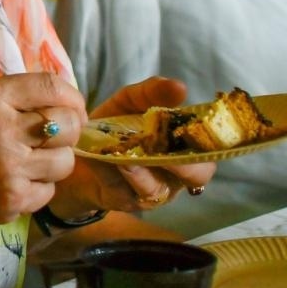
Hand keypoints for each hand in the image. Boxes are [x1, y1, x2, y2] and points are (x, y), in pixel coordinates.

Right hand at [0, 73, 86, 239]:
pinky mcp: (13, 200)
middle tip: (53, 137)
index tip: (73, 107)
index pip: (52, 87)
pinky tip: (12, 183)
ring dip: (53, 161)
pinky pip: (48, 191)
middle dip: (69, 130)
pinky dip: (37, 187)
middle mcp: (3, 130)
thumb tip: (61, 102)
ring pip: (65, 161)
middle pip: (69, 125)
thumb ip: (12, 101)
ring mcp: (10, 169)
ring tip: (28, 162)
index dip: (71, 97)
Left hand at [49, 77, 215, 215]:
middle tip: (168, 147)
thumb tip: (181, 87)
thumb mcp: (129, 102)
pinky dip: (119, 175)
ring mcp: (152, 191)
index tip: (195, 125)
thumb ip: (152, 92)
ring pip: (160, 187)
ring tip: (127, 156)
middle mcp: (176, 173)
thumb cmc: (113, 126)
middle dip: (187, 163)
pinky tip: (109, 161)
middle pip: (198, 175)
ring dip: (145, 170)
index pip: (212, 148)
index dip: (210, 140)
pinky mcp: (127, 201)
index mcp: (183, 146)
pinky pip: (127, 191)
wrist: (74, 152)